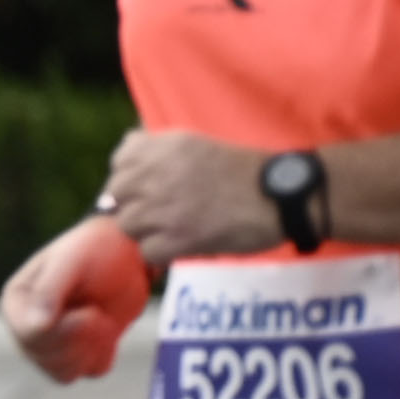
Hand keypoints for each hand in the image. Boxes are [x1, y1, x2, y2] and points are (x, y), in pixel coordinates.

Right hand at [0, 215, 153, 382]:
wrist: (126, 254)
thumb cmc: (96, 249)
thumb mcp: (72, 261)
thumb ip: (49, 290)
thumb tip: (35, 325)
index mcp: (17, 303)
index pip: (30, 336)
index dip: (66, 330)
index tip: (92, 311)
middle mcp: (27, 327)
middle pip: (46, 359)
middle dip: (81, 339)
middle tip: (101, 314)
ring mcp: (51, 344)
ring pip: (64, 373)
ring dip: (91, 350)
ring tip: (105, 321)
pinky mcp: (78, 354)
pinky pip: (87, 373)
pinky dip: (102, 355)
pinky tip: (108, 331)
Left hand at [95, 127, 276, 265]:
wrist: (283, 196)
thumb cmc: (246, 173)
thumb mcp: (199, 145)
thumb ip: (162, 150)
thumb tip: (124, 158)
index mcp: (166, 146)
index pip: (120, 160)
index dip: (130, 176)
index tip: (147, 185)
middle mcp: (159, 174)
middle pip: (116, 195)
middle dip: (134, 204)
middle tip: (161, 212)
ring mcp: (165, 208)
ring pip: (127, 225)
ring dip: (147, 230)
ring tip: (175, 227)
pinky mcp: (177, 238)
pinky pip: (147, 251)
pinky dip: (162, 252)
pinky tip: (183, 243)